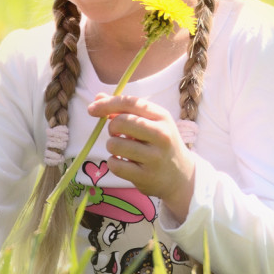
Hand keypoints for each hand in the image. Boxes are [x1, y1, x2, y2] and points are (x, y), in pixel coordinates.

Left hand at [87, 93, 194, 224]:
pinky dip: (114, 163)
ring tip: (123, 150)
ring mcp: (155, 157)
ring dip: (112, 146)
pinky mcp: (146, 177)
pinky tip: (124, 163)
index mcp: (161, 116)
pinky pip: (115, 165)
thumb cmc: (159, 144)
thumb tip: (97, 97)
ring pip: (114, 145)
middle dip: (111, 127)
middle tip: (116, 134)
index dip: (107, 104)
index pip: (130, 103)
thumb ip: (125, 109)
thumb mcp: (150, 122)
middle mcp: (161, 135)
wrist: (181, 176)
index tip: (91, 109)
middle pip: (121, 122)